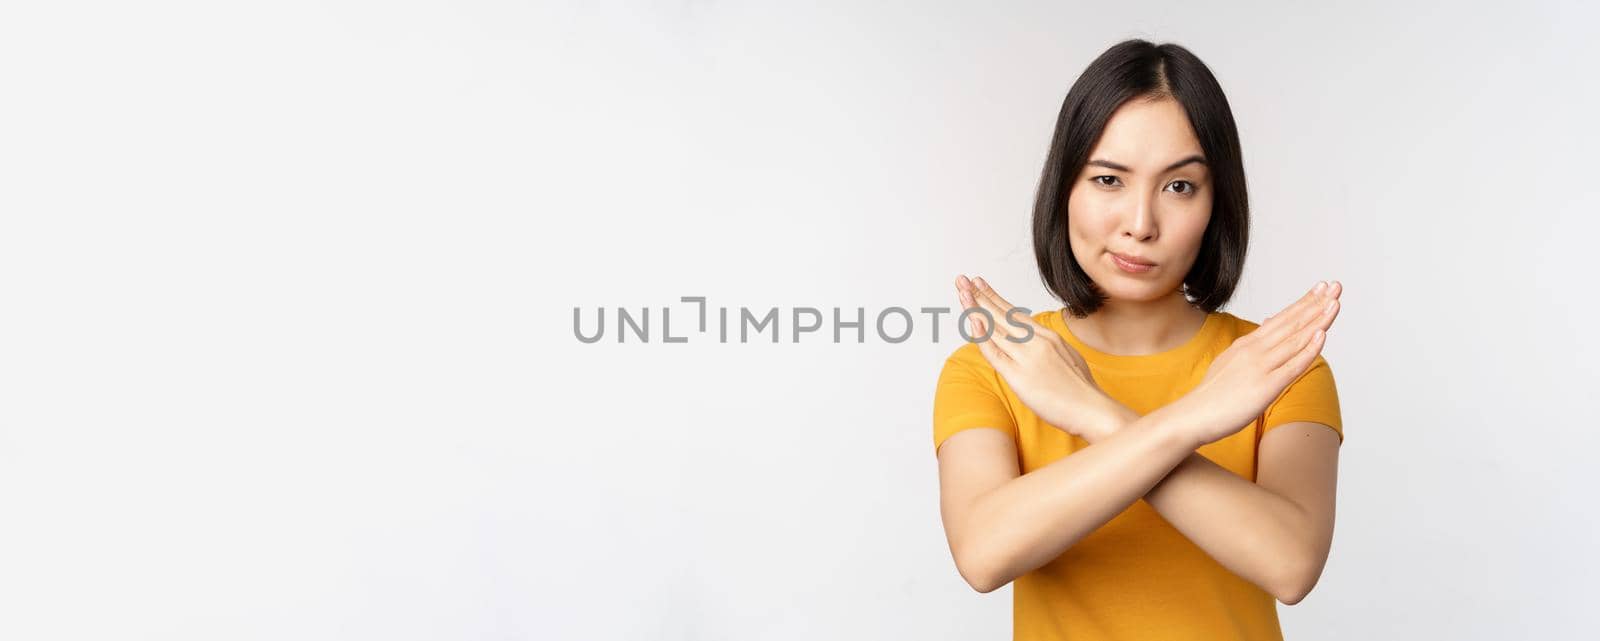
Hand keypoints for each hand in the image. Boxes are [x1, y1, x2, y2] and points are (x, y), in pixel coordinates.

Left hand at [955, 275, 1120, 440]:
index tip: (980, 284)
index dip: (995, 298)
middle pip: (1001, 314)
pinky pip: (995, 353)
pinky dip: (982, 336)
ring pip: (995, 328)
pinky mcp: (1019, 376)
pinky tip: (972, 321)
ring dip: (975, 308)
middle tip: (962, 279)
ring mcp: (1027, 357)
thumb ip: (1049, 348)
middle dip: (980, 296)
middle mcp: (1037, 341)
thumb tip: (1038, 344)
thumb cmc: (1082, 390)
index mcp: (1048, 336)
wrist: (1093, 410)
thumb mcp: (1067, 357)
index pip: (1014, 312)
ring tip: (961, 292)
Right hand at [1172, 280, 1342, 446]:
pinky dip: (1308, 349)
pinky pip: (1293, 366)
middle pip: (1291, 323)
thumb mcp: (1230, 362)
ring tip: (1334, 302)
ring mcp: (1260, 367)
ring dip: (1317, 319)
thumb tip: (1265, 332)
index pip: (1281, 319)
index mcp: (1247, 344)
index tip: (1321, 288)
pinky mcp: (1266, 386)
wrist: (1193, 415)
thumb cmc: (1212, 394)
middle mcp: (1254, 350)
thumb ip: (1250, 348)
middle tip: (1336, 285)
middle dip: (1315, 303)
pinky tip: (1321, 335)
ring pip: (1295, 339)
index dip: (1303, 303)